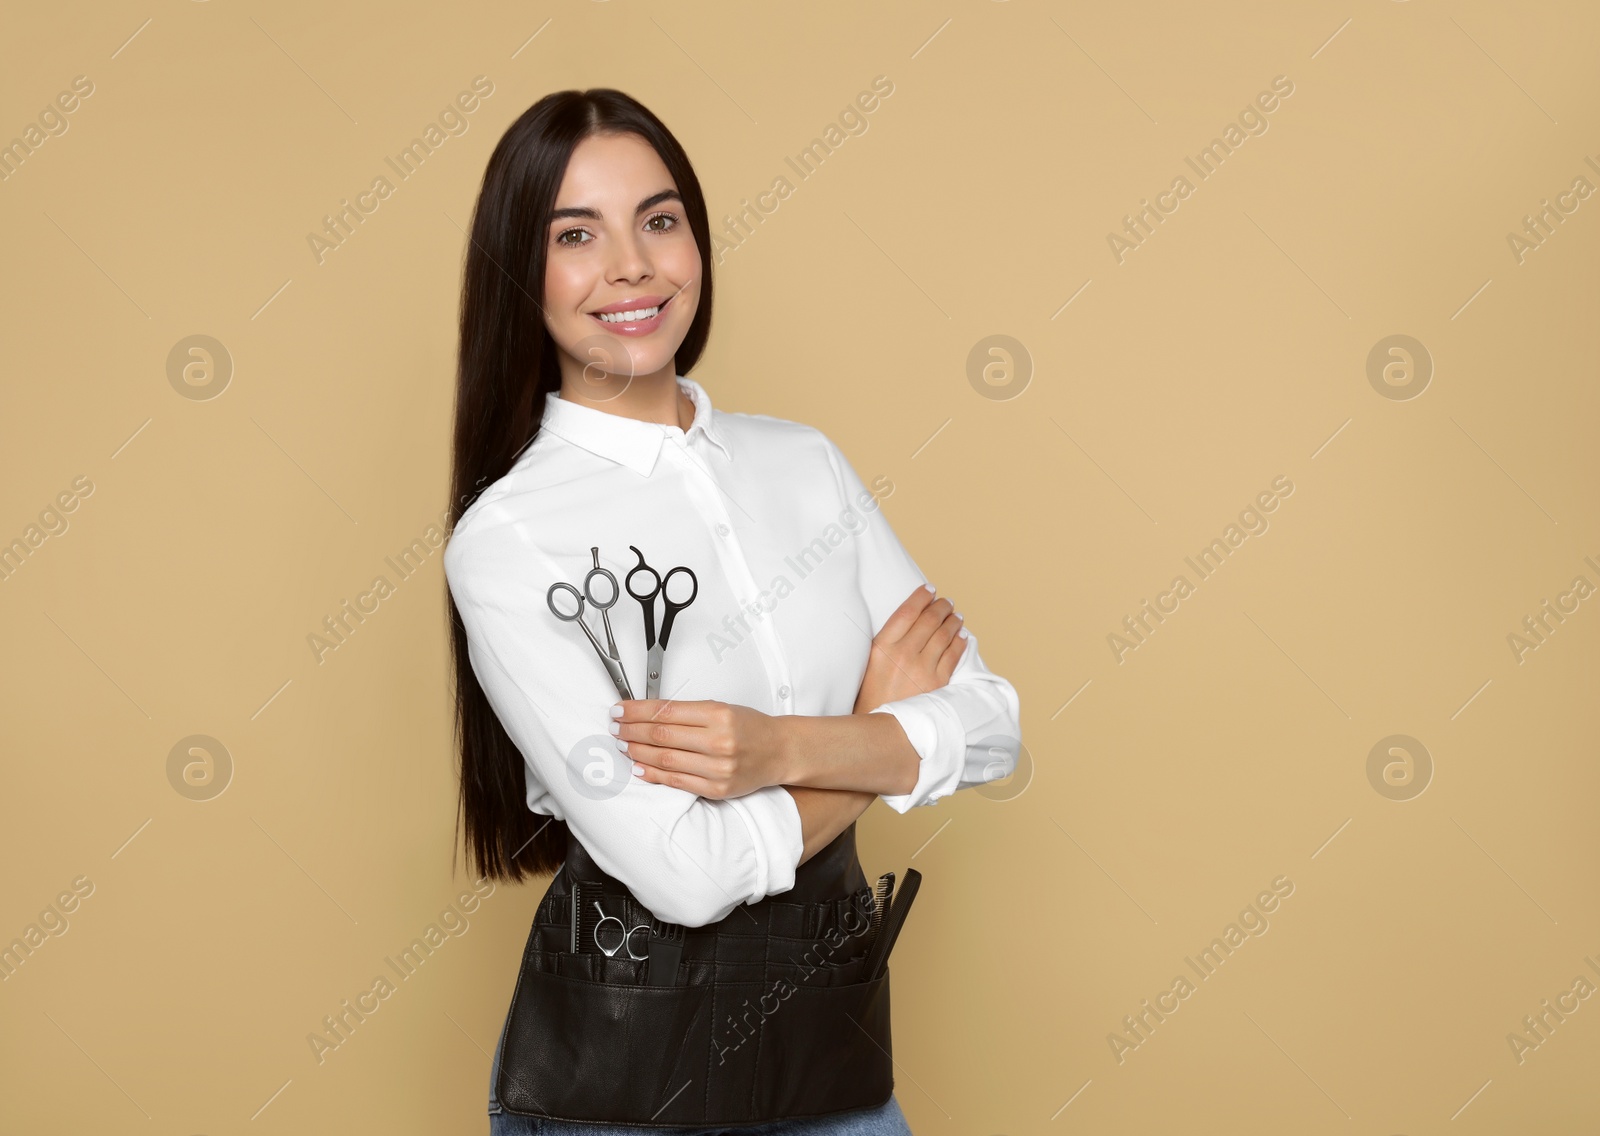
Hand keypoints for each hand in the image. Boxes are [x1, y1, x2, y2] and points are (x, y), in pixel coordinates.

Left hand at [613, 699, 789, 797]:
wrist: (779, 751)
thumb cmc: (750, 727)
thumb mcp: (722, 708)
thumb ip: (687, 712)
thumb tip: (647, 714)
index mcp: (719, 715)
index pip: (667, 711)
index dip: (637, 711)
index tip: (620, 710)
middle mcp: (719, 741)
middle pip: (661, 735)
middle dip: (632, 731)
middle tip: (615, 728)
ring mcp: (718, 767)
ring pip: (665, 759)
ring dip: (638, 752)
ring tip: (623, 745)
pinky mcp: (717, 788)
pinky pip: (677, 782)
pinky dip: (654, 774)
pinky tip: (640, 767)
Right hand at [853, 584, 967, 713]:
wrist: (880, 728)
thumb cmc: (871, 696)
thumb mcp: (870, 664)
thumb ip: (887, 643)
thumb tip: (910, 622)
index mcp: (883, 647)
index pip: (907, 611)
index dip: (921, 597)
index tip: (929, 590)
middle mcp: (903, 654)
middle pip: (929, 620)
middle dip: (941, 607)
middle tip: (946, 602)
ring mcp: (921, 668)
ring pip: (944, 635)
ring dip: (953, 621)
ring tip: (956, 616)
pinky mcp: (937, 683)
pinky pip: (953, 655)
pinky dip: (959, 642)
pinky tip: (962, 636)